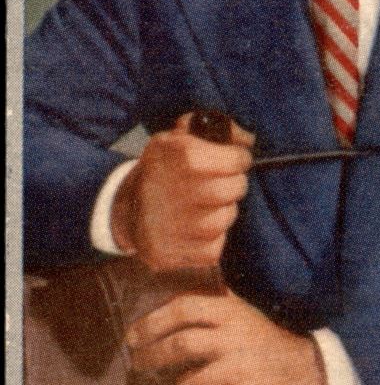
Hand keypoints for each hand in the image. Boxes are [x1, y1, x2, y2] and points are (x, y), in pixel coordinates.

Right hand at [111, 112, 254, 270]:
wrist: (126, 210)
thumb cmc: (163, 170)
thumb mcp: (179, 138)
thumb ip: (216, 130)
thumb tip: (248, 138)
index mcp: (176, 154)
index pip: (233, 160)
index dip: (239, 159)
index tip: (237, 160)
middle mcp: (171, 188)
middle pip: (232, 189)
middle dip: (235, 185)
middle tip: (226, 183)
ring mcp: (168, 225)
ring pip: (224, 220)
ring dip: (224, 212)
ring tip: (208, 205)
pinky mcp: (167, 254)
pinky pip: (213, 249)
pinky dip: (212, 239)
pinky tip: (197, 229)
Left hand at [126, 290, 326, 384]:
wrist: (305, 372)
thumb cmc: (263, 342)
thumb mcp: (241, 313)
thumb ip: (211, 303)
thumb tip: (164, 289)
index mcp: (230, 312)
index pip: (184, 308)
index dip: (152, 322)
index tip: (132, 336)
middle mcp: (234, 337)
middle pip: (180, 344)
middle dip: (152, 356)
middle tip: (138, 363)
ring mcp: (239, 370)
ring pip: (189, 384)